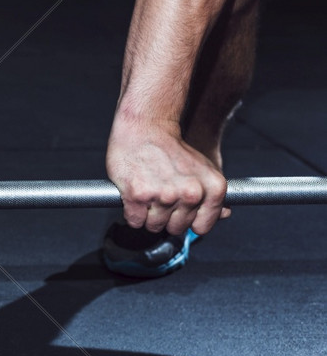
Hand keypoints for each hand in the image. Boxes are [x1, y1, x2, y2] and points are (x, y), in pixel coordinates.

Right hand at [106, 119, 230, 235]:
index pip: (201, 227)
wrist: (145, 127)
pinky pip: (135, 221)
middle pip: (175, 228)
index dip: (188, 219)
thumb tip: (224, 214)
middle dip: (165, 217)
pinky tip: (134, 195)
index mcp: (211, 189)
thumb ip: (213, 195)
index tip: (180, 209)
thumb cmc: (171, 148)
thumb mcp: (203, 168)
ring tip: (148, 192)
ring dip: (147, 215)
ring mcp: (163, 196)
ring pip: (153, 226)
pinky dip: (131, 212)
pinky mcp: (138, 196)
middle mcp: (190, 194)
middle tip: (160, 195)